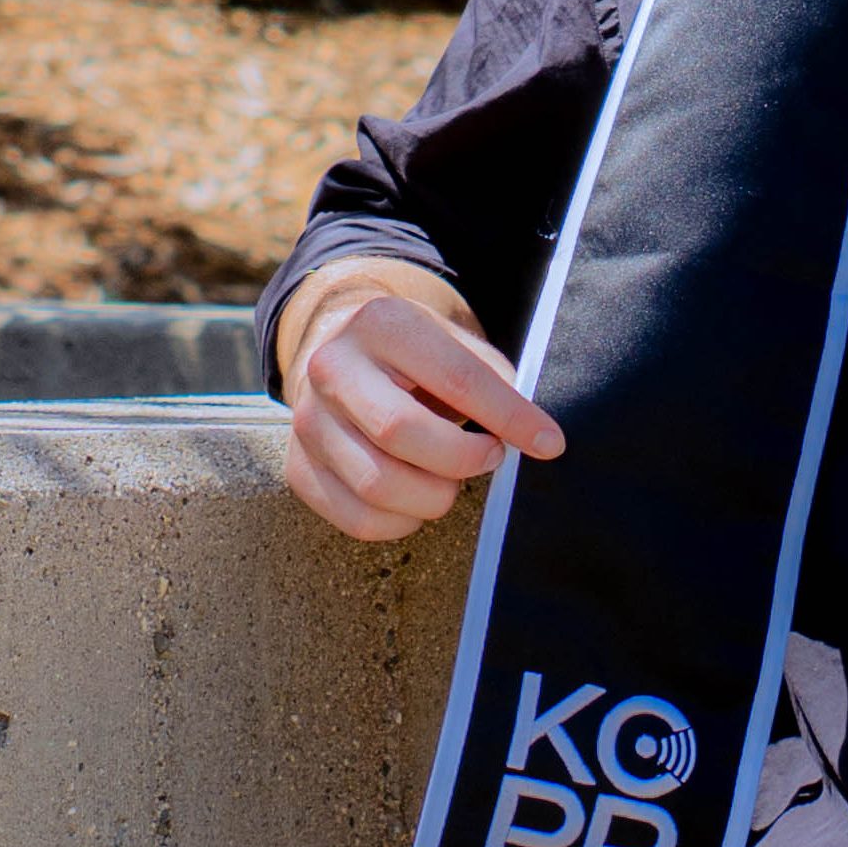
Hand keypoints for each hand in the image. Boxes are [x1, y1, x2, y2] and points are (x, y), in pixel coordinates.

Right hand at [284, 286, 563, 542]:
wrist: (340, 350)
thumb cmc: (415, 355)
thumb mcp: (454, 343)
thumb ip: (494, 380)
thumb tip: (538, 437)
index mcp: (381, 324)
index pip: (456, 379)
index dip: (510, 417)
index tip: (549, 443)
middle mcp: (331, 368)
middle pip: (402, 433)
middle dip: (463, 459)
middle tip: (490, 457)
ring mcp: (308, 422)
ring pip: (377, 485)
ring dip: (434, 497)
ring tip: (451, 480)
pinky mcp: (298, 468)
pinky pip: (358, 520)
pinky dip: (402, 522)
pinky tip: (418, 499)